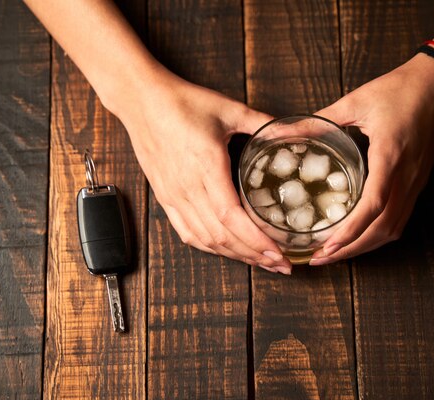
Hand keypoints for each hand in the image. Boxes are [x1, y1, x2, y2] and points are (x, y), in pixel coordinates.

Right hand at [106, 72, 291, 273]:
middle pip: (221, 235)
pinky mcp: (165, 197)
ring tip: (260, 262)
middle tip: (281, 264)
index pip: (231, 216)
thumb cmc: (183, 103)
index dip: (255, 240)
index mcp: (206, 165)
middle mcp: (187, 187)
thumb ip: (263, 123)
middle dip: (254, 255)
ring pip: (205, 239)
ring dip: (234, 255)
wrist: (141, 101)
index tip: (278, 252)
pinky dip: (209, 247)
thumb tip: (292, 131)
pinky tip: (228, 251)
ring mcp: (173, 195)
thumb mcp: (229, 108)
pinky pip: (187, 232)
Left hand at [309, 53, 433, 264]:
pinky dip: (378, 234)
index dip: (350, 231)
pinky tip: (359, 237)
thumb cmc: (401, 89)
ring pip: (393, 228)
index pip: (374, 205)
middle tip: (320, 258)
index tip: (326, 246)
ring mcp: (416, 182)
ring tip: (335, 253)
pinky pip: (400, 218)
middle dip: (351, 249)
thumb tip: (285, 130)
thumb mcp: (356, 101)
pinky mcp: (418, 182)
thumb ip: (320, 120)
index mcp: (390, 157)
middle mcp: (406, 177)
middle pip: (383, 228)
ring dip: (364, 246)